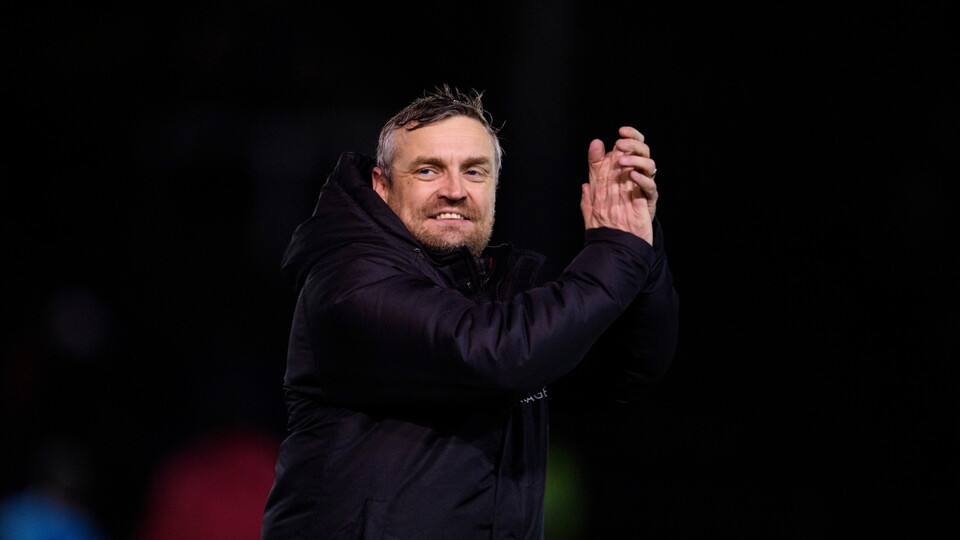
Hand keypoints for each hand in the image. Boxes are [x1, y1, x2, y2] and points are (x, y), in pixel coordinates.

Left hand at [580, 127, 657, 244]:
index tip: (620, 131)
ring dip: (636, 160)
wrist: (614, 241)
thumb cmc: (605, 216)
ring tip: (622, 161)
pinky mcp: (647, 201)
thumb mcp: (595, 186)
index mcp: (624, 170)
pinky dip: (642, 179)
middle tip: (621, 144)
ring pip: (650, 165)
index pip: (630, 146)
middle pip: (643, 151)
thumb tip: (595, 143)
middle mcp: (635, 176)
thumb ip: (595, 166)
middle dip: (633, 143)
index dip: (630, 136)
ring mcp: (642, 188)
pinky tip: (632, 176)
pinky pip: (650, 186)